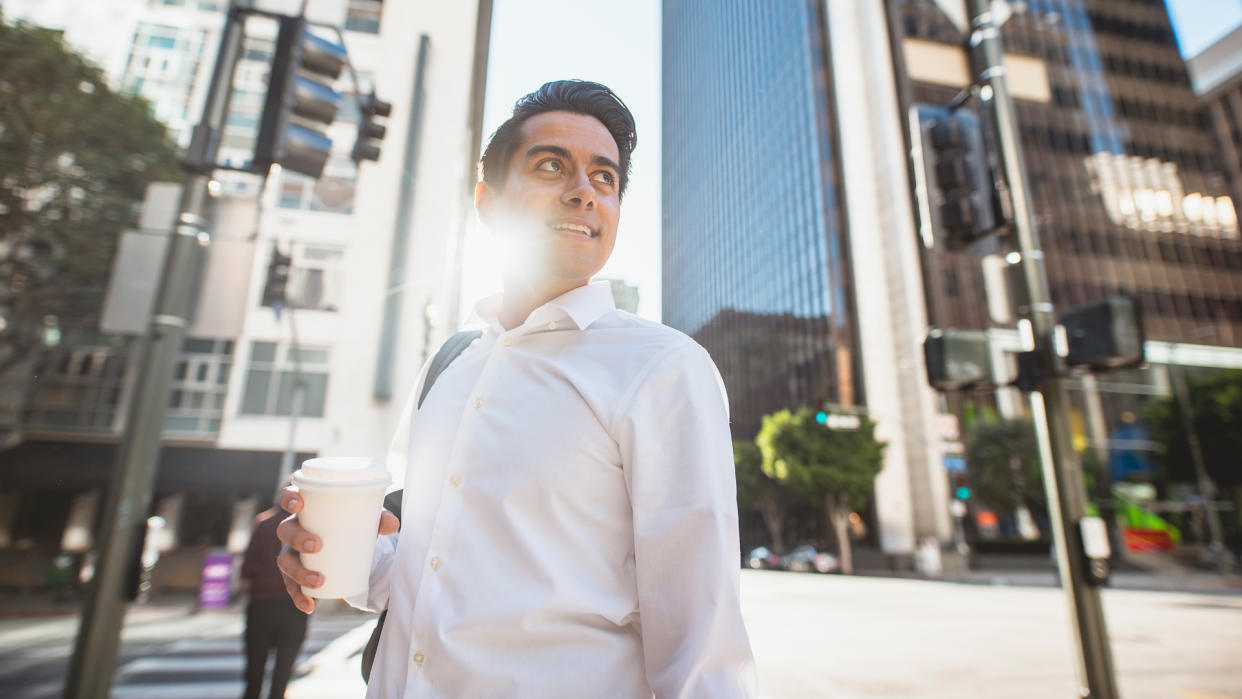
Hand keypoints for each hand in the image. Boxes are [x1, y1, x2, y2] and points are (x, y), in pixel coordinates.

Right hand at [275, 485, 399, 613]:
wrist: (349, 548)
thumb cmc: (351, 526)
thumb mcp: (366, 520)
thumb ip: (379, 519)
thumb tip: (392, 524)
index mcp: (307, 510)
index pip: (288, 497)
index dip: (288, 498)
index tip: (299, 504)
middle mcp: (294, 530)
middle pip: (285, 531)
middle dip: (297, 538)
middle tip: (317, 545)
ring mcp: (292, 552)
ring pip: (284, 561)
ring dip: (298, 572)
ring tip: (318, 580)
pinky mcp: (295, 574)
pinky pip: (291, 586)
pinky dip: (299, 596)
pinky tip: (309, 606)